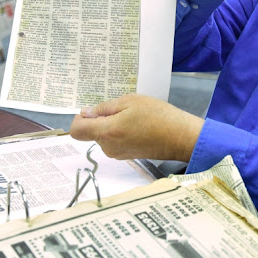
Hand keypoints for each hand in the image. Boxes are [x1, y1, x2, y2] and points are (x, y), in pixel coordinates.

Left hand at [69, 94, 203, 161]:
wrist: (180, 137)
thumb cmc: (157, 116)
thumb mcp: (130, 101)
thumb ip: (104, 108)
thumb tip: (86, 113)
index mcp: (106, 133)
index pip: (76, 130)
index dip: (80, 118)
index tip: (94, 111)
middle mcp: (108, 147)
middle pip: (92, 132)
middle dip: (102, 119)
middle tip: (124, 109)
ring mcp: (117, 154)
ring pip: (104, 136)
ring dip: (113, 125)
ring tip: (135, 117)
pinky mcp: (127, 156)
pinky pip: (115, 141)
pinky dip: (121, 132)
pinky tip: (139, 126)